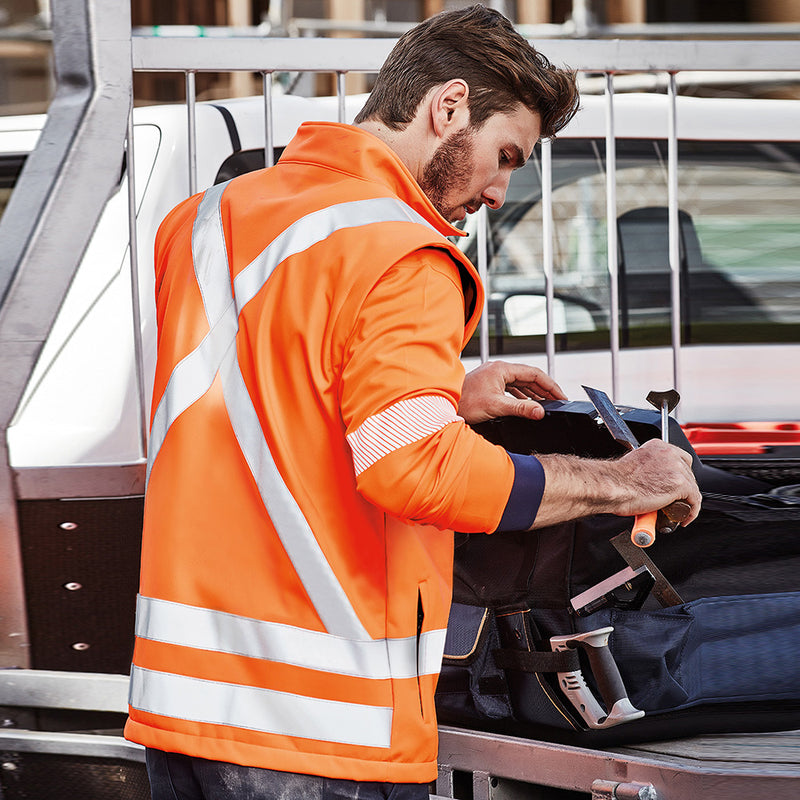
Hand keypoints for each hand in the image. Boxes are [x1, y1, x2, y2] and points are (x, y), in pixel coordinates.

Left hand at [458, 360, 566, 424]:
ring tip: (546, 405)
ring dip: (533, 393)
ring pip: (520, 383)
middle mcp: (498, 369)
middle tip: (558, 402)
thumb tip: (540, 411)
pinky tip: (527, 405)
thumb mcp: (496, 407)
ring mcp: (493, 376)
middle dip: (544, 390)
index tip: (561, 396)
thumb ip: (520, 409)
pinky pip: (511, 388)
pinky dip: (522, 396)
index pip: (534, 373)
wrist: (442, 406)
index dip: (550, 385)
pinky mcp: (489, 385)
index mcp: (502, 369)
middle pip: (528, 377)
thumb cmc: (465, 403)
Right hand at [532, 439, 701, 528]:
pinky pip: (695, 500)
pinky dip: (692, 511)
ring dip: (686, 501)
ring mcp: (676, 469)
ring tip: (676, 511)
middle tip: (675, 501)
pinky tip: (684, 518)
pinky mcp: (680, 485)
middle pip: (688, 472)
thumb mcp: (634, 464)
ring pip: (692, 487)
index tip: (676, 484)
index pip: (680, 458)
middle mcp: (669, 453)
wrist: (612, 486)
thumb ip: (647, 468)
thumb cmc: (615, 480)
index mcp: (657, 446)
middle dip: (683, 488)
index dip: (680, 474)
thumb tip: (651, 481)